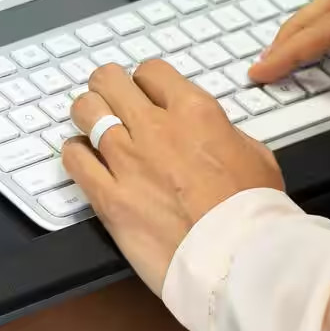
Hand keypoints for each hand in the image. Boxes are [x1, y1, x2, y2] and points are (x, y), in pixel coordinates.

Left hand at [63, 61, 283, 293]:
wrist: (238, 259)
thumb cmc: (253, 214)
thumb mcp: (255, 156)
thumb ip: (224, 134)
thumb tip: (210, 133)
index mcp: (194, 112)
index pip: (151, 71)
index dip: (145, 82)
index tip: (145, 94)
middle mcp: (156, 128)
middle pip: (109, 81)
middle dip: (108, 88)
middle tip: (111, 102)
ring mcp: (127, 161)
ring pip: (86, 111)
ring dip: (88, 115)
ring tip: (93, 127)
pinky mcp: (108, 197)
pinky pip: (74, 159)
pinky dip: (75, 154)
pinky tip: (84, 159)